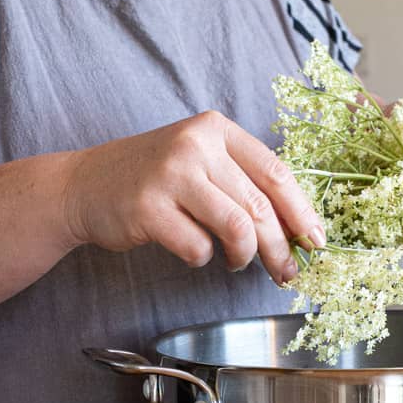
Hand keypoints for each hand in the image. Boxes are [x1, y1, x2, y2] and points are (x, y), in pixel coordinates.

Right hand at [64, 111, 324, 283]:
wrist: (84, 185)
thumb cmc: (155, 180)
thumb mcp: (201, 163)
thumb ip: (243, 184)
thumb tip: (296, 230)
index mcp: (217, 129)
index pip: (276, 173)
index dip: (302, 212)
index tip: (317, 241)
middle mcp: (196, 144)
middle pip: (260, 206)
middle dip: (281, 249)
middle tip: (287, 273)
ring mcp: (171, 174)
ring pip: (237, 227)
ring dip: (245, 257)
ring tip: (239, 264)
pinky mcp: (148, 207)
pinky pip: (198, 247)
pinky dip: (203, 259)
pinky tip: (195, 253)